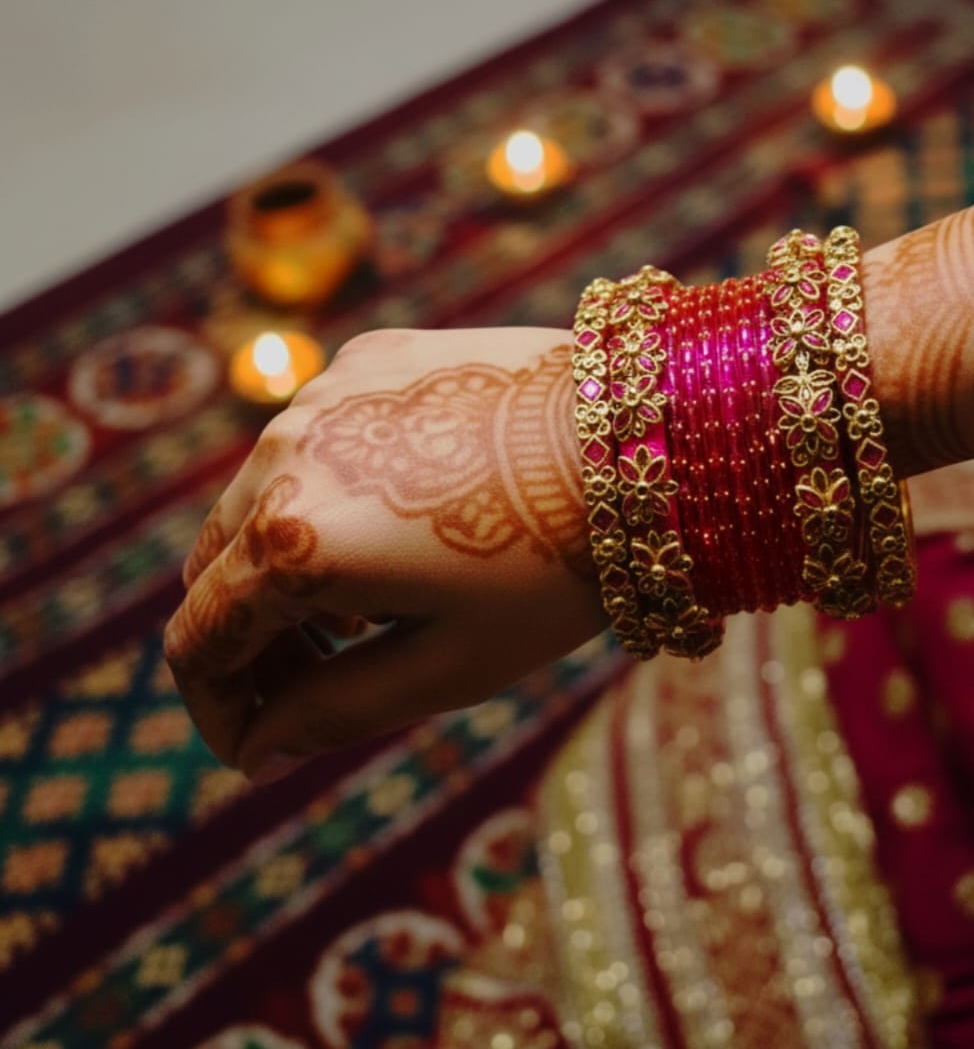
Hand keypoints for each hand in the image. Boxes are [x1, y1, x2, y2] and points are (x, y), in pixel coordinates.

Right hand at [164, 327, 603, 784]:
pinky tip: (400, 526)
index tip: (258, 747)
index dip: (217, 710)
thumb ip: (334, 712)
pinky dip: (324, 497)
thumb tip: (256, 747)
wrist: (642, 437)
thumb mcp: (448, 665)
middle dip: (247, 643)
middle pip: (214, 567)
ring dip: (281, 567)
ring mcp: (325, 395)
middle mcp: (286, 454)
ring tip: (365, 614)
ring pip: (257, 499)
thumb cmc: (558, 565)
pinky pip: (313, 442)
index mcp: (295, 541)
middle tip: (312, 688)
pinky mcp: (368, 358)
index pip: (198, 641)